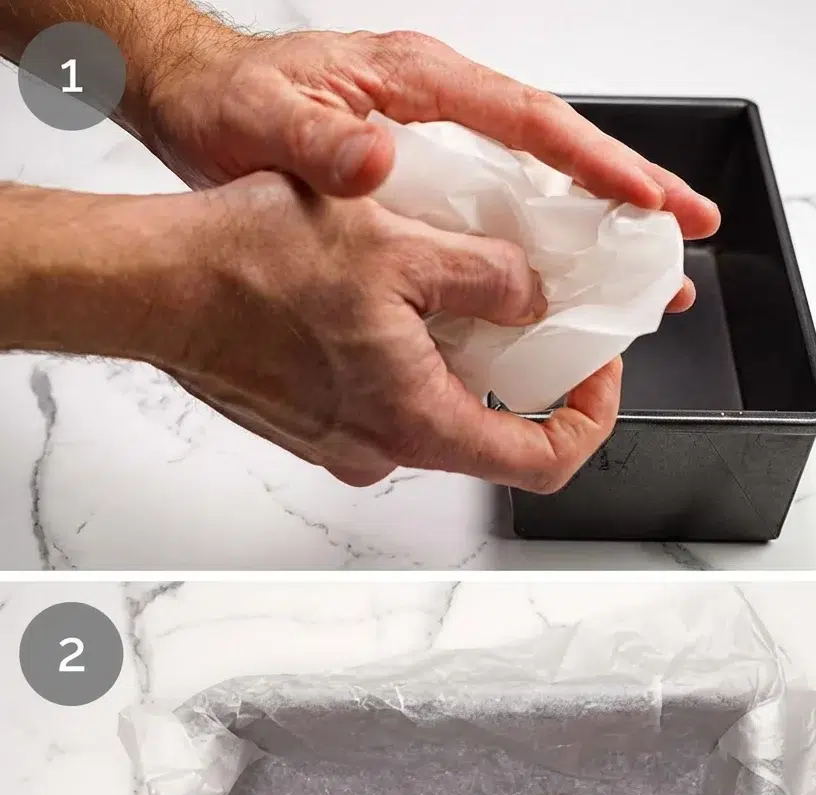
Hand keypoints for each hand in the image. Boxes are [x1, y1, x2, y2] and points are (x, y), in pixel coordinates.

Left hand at [139, 22, 719, 311]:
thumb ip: (321, 143)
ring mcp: (437, 144)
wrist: (194, 102)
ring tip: (644, 272)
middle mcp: (441, 111)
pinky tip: (558, 284)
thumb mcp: (268, 121)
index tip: (648, 199)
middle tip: (686, 233)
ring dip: (596, 225)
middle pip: (558, 152)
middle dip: (629, 191)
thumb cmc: (232, 101)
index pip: (531, 122)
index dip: (598, 161)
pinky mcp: (424, 178)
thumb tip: (374, 157)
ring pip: (538, 182)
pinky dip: (539, 242)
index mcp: (421, 85)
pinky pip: (500, 208)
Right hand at [149, 172, 622, 490]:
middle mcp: (381, 451)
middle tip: (532, 315)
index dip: (589, 419)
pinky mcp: (313, 428)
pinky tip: (388, 306)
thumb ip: (491, 279)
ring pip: (433, 412)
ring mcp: (343, 447)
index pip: (544, 461)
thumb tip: (532, 298)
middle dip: (522, 375)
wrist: (155, 285)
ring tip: (450, 292)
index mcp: (417, 421)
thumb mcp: (400, 247)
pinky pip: (384, 403)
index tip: (595, 373)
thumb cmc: (248, 269)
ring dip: (459, 362)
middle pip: (490, 434)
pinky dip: (408, 363)